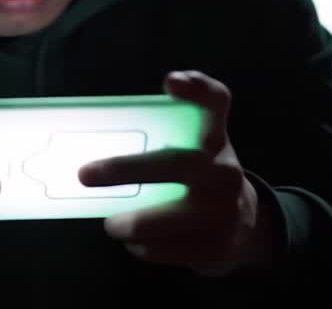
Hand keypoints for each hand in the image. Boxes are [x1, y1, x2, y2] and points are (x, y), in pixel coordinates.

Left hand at [78, 71, 277, 276]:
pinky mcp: (216, 247)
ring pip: (167, 216)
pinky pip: (168, 249)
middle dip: (125, 169)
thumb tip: (91, 138)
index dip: (197, 88)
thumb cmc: (203, 177)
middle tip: (84, 175)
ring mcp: (225, 211)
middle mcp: (225, 170)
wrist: (248, 225)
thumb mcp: (196, 148)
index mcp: (216, 138)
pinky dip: (146, 247)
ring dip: (132, 222)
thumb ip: (164, 135)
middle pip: (173, 163)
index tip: (170, 82)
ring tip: (112, 225)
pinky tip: (137, 243)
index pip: (215, 102)